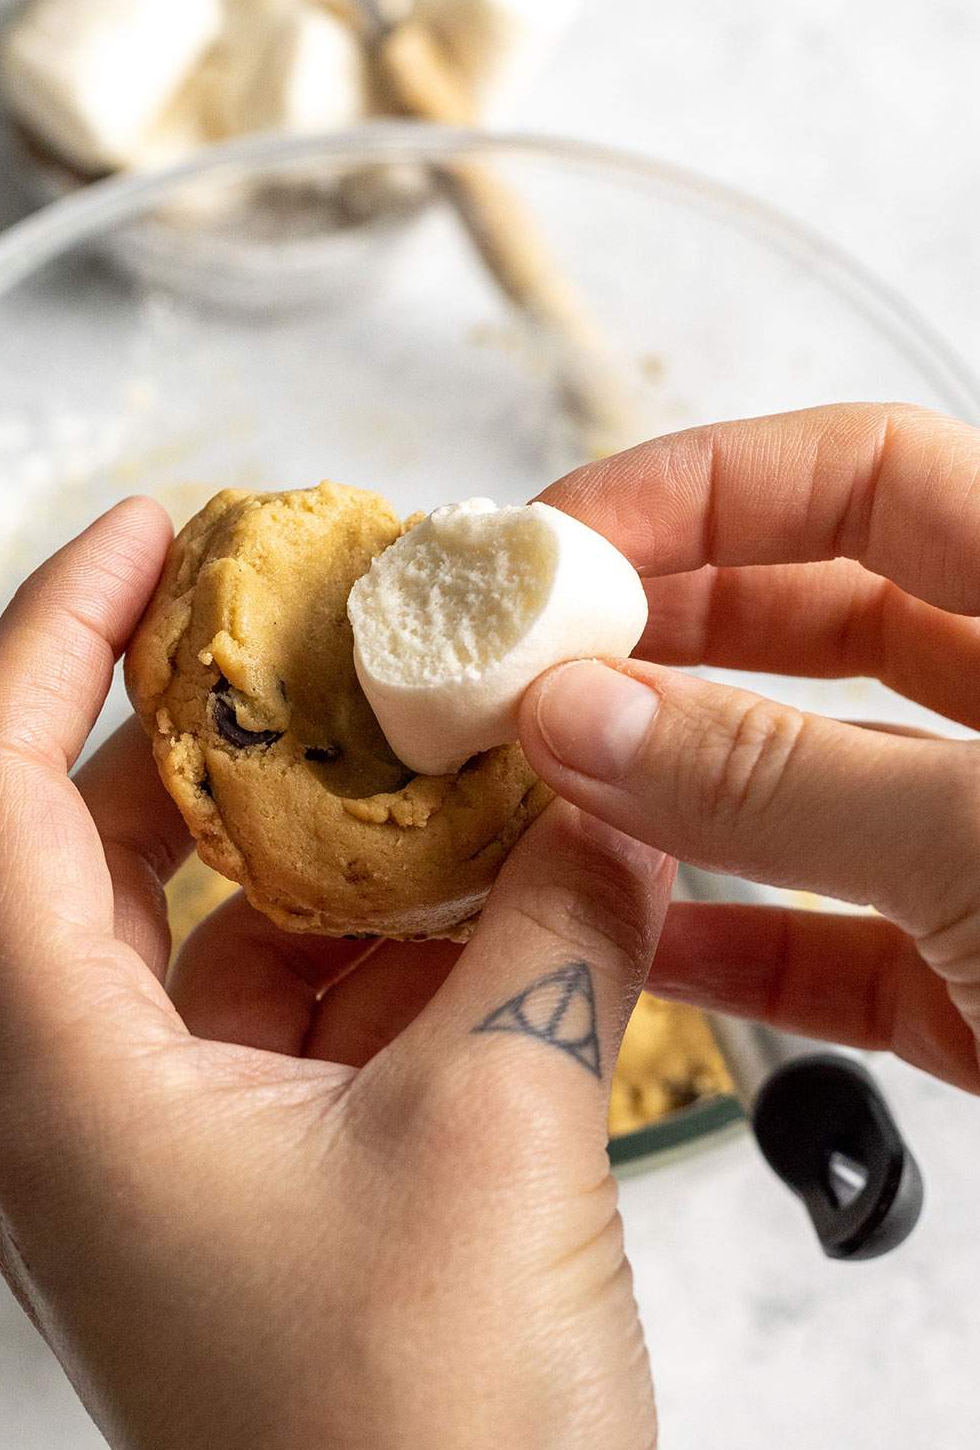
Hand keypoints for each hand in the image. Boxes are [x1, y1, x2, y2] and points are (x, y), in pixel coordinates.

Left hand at [0, 499, 672, 1449]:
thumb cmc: (416, 1449)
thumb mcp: (504, 1127)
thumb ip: (556, 927)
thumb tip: (605, 803)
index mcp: (69, 1076)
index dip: (58, 631)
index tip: (147, 534)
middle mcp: (90, 1106)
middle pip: (110, 842)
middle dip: (218, 722)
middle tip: (323, 628)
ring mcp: (175, 1152)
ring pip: (224, 930)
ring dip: (330, 840)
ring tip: (438, 754)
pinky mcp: (264, 1190)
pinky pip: (302, 1014)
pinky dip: (385, 942)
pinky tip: (487, 897)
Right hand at [520, 403, 979, 1094]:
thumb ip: (777, 776)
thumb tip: (575, 709)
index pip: (855, 473)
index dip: (694, 484)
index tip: (552, 543)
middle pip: (808, 614)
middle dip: (655, 632)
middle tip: (516, 666)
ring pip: (802, 780)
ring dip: (667, 786)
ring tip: (538, 794)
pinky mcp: (979, 975)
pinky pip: (828, 935)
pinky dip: (728, 940)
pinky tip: (634, 945)